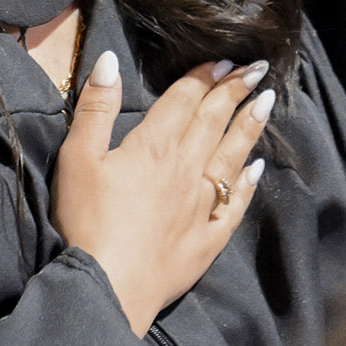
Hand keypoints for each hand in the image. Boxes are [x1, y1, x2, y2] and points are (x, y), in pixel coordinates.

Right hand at [52, 53, 275, 335]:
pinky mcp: (207, 239)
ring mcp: (202, 205)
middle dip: (235, 91)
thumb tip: (108, 60)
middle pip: (215, 121)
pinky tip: (257, 169)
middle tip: (256, 68)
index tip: (226, 59)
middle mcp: (187, 169)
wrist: (108, 286)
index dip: (204, 77)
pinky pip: (236, 204)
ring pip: (233, 156)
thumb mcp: (77, 158)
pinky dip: (249, 183)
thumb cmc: (86, 221)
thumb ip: (96, 108)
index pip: (185, 100)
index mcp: (155, 146)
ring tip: (268, 102)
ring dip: (250, 126)